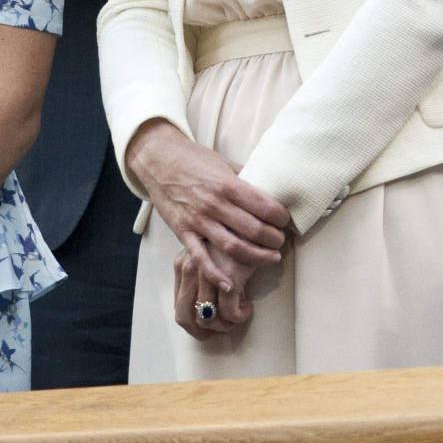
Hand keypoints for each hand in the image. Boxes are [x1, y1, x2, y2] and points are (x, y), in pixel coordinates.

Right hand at [127, 120, 289, 290]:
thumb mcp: (222, 161)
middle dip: (273, 239)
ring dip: (256, 257)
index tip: (285, 219)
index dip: (280, 216)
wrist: (157, 158)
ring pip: (233, 247)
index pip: (264, 206)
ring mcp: (197, 220)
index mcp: (226, 183)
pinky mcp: (183, 231)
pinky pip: (201, 258)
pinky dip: (216, 274)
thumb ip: (243, 177)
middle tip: (280, 240)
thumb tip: (267, 188)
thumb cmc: (191, 158)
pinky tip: (231, 284)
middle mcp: (213, 203)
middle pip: (253, 230)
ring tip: (270, 257)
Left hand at [174, 242, 255, 340]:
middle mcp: (190, 270)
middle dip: (206, 332)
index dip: (194, 325)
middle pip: (188, 318)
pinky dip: (239, 317)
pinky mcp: (229, 276)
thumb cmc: (227, 234)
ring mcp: (208, 273)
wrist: (246, 217)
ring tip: (238, 316)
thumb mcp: (206, 250)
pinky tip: (248, 307)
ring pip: (209, 319)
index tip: (212, 328)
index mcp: (182, 265)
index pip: (180, 308)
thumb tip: (204, 308)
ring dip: (225, 326)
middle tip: (224, 329)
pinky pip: (230, 312)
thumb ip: (200, 272)